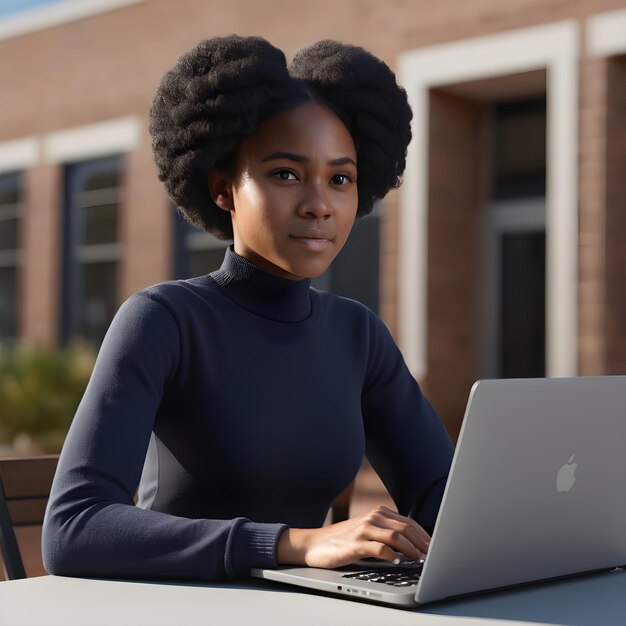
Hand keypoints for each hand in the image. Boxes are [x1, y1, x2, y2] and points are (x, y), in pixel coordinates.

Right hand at [276, 505, 429, 568]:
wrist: (315, 544)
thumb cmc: (344, 540)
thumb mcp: (368, 531)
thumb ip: (387, 532)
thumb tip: (415, 546)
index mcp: (378, 513)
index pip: (409, 522)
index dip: (424, 536)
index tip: (435, 548)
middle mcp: (373, 517)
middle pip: (405, 528)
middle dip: (422, 543)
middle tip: (431, 557)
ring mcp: (363, 530)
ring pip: (395, 536)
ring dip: (411, 550)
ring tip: (418, 561)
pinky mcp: (355, 544)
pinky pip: (378, 548)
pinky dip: (391, 555)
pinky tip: (397, 562)